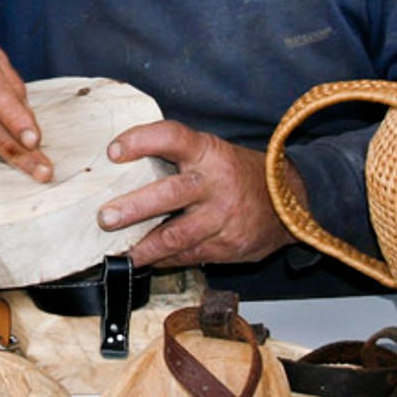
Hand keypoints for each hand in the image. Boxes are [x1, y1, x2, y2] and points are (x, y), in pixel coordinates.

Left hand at [98, 120, 297, 267]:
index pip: (172, 137)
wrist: (290, 203)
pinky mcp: (227, 246)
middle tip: (106, 217)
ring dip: (143, 246)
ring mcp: (222, 217)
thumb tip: (124, 166)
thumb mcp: (214, 153)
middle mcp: (215, 183)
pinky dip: (164, 258)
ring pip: (176, 236)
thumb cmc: (240, 174)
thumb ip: (178, 157)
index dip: (141, 140)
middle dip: (134, 207)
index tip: (114, 151)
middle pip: (170, 194)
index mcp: (208, 152)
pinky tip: (147, 259)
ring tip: (120, 252)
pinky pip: (188, 255)